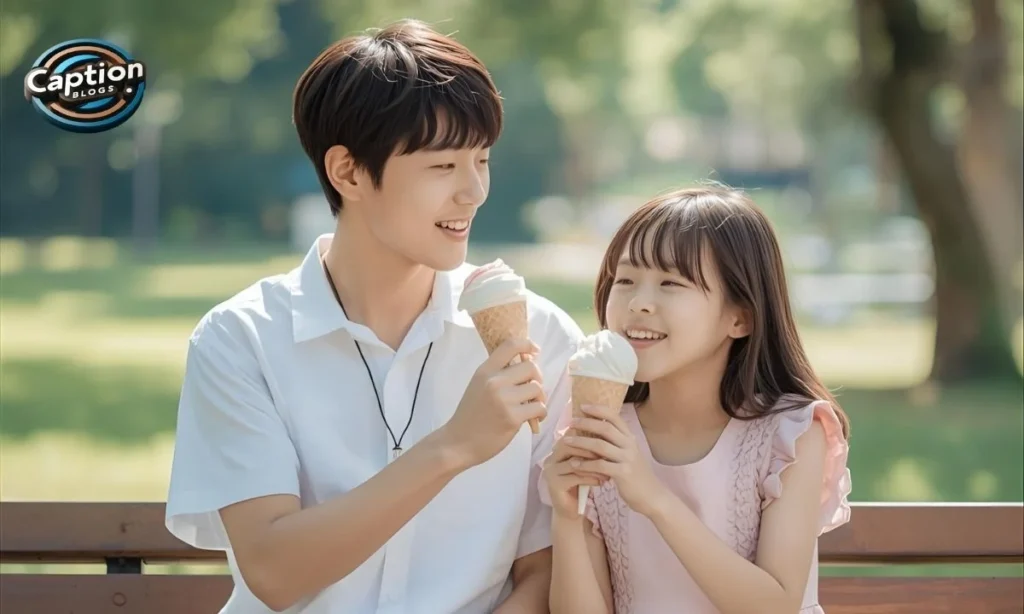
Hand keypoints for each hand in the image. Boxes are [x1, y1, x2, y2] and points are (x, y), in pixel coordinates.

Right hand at [440, 338, 546, 467]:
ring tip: (532, 406)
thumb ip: (498, 374)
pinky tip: (534, 418)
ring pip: (537, 388)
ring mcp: (504, 400)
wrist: (458, 443)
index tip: (535, 351)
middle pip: (531, 367)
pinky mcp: (513, 418)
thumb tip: (528, 365)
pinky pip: (539, 407)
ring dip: (539, 398)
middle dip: (537, 378)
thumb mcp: (478, 386)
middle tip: (531, 390)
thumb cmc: (470, 415)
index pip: (510, 345)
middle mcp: (494, 381)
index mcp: (485, 371)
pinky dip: (540, 413)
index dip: (528, 344)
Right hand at [542, 431, 604, 518]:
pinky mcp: (555, 485)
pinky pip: (575, 477)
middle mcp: (550, 459)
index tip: (607, 441)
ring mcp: (550, 472)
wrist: (571, 510)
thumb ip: (588, 450)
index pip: (571, 436)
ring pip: (574, 463)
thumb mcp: (584, 464)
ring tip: (608, 469)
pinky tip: (601, 481)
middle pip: (569, 446)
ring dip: (593, 466)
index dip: (589, 436)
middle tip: (608, 454)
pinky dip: (590, 478)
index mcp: (556, 450)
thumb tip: (605, 431)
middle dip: (591, 450)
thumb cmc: (580, 484)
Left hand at [563, 405, 668, 517]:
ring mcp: (627, 459)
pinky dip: (585, 464)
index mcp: (630, 438)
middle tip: (570, 422)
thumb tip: (597, 429)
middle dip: (586, 423)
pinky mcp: (623, 473)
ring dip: (581, 442)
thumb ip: (616, 442)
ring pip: (600, 446)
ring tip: (566, 441)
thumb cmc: (636, 474)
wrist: (652, 496)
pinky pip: (600, 465)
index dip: (598, 410)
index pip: (615, 417)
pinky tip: (574, 464)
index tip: (582, 406)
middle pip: (605, 428)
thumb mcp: (629, 453)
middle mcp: (630, 445)